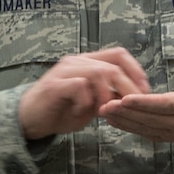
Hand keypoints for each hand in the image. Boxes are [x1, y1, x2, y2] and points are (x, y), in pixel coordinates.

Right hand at [19, 47, 150, 139]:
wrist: (29, 119)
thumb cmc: (62, 110)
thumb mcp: (92, 104)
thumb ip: (109, 96)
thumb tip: (135, 97)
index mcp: (88, 62)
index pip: (118, 54)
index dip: (135, 71)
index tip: (144, 91)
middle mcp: (77, 62)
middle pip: (112, 65)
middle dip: (128, 87)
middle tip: (132, 106)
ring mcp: (64, 71)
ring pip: (98, 72)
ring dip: (107, 95)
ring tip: (105, 111)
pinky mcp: (54, 85)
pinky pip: (79, 86)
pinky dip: (87, 102)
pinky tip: (83, 112)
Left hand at [99, 51, 173, 144]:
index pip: (166, 105)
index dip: (145, 102)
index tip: (125, 97)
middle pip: (151, 118)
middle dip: (127, 112)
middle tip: (106, 104)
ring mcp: (173, 133)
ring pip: (145, 128)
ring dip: (123, 120)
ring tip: (104, 110)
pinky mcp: (165, 137)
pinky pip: (144, 133)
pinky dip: (127, 126)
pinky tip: (112, 119)